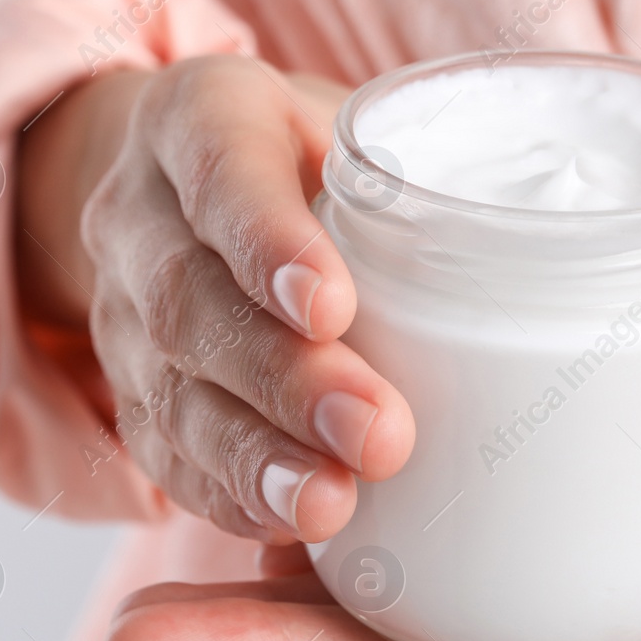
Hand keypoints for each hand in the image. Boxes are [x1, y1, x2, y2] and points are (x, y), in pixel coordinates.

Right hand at [19, 57, 413, 542]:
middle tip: (377, 434)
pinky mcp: (124, 390)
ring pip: (170, 389)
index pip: (222, 169)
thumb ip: (407, 193)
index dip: (268, 242)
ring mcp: (119, 309)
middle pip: (191, 299)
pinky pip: (160, 452)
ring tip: (329, 502)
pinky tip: (282, 523)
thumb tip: (520, 293)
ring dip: (252, 456)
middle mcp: (138, 213)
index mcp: (198, 117)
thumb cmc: (306, 160)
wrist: (181, 191)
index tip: (332, 307)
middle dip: (284, 377)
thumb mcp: (355, 133)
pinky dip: (223, 493)